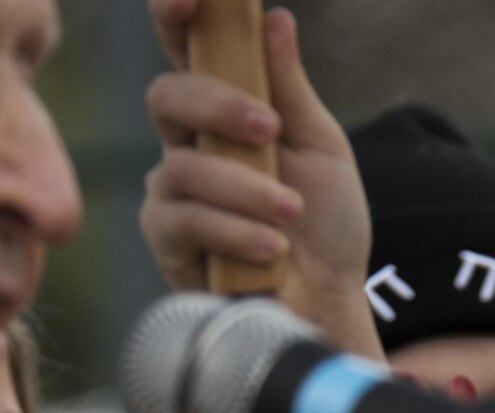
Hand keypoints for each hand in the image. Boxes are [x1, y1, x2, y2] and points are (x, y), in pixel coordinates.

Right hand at [142, 3, 380, 359]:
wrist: (327, 301)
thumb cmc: (325, 225)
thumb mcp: (321, 148)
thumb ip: (291, 89)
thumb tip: (274, 18)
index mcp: (225, 109)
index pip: (187, 47)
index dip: (177, 13)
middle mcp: (189, 143)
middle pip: (167, 96)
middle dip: (216, 106)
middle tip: (268, 129)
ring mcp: (173, 192)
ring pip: (182, 166)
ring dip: (246, 189)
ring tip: (290, 213)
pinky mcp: (168, 240)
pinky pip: (184, 219)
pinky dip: (235, 230)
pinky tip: (271, 246)